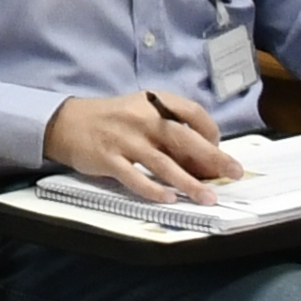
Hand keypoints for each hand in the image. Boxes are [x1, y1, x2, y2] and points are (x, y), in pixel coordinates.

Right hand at [42, 89, 235, 203]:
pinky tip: (169, 199)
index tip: (219, 147)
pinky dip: (152, 189)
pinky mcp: (108, 158)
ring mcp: (124, 139)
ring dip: (188, 182)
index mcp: (153, 102)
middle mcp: (141, 118)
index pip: (192, 112)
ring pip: (163, 162)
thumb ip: (169, 132)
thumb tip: (202, 162)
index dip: (211, 130)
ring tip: (208, 197)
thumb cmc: (112, 119)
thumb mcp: (142, 114)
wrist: (67, 122)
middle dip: (213, 157)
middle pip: (183, 138)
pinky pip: (134, 177)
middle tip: (234, 173)